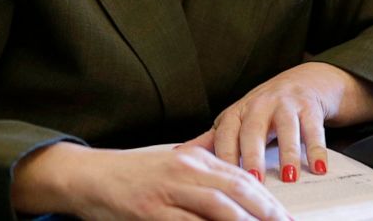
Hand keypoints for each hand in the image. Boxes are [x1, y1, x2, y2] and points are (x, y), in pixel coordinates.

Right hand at [11, 142, 290, 219]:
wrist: (90, 176)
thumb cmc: (131, 173)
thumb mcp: (170, 161)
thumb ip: (201, 164)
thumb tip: (235, 169)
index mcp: (191, 158)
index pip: (239, 176)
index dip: (265, 197)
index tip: (283, 214)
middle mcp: (183, 170)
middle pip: (235, 189)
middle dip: (265, 210)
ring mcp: (167, 191)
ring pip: (217, 207)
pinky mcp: (151, 212)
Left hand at [181, 63, 372, 183]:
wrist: (307, 80)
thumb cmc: (266, 107)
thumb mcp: (239, 120)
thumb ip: (212, 139)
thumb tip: (178, 154)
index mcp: (238, 112)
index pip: (226, 133)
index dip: (224, 154)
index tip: (222, 178)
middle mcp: (260, 105)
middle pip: (253, 130)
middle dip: (252, 155)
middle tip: (253, 181)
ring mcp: (286, 104)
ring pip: (286, 128)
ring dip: (288, 153)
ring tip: (289, 177)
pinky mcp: (310, 106)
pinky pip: (314, 129)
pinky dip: (317, 149)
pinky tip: (318, 167)